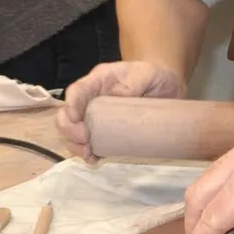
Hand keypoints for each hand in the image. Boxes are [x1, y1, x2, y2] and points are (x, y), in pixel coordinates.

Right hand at [54, 60, 185, 158]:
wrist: (166, 88)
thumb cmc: (153, 76)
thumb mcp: (146, 73)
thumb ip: (134, 81)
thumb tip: (118, 97)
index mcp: (98, 81)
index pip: (76, 91)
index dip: (70, 106)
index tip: (77, 121)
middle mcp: (92, 100)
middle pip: (67, 114)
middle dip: (70, 130)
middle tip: (85, 141)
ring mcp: (96, 118)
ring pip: (73, 132)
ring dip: (76, 146)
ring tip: (89, 154)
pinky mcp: (106, 133)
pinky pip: (90, 145)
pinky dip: (88, 154)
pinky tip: (94, 159)